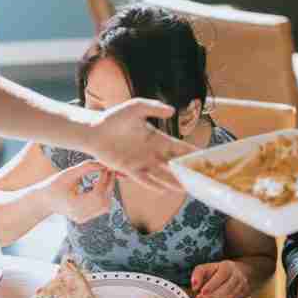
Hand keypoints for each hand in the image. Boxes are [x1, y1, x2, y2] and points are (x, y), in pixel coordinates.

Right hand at [44, 160, 114, 223]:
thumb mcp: (68, 174)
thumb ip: (85, 168)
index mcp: (74, 206)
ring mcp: (83, 218)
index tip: (105, 168)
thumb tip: (102, 163)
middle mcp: (80, 215)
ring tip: (106, 177)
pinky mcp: (85, 218)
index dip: (103, 180)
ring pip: (105, 206)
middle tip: (109, 171)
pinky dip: (104, 196)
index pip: (97, 194)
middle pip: (104, 201)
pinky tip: (101, 185)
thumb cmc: (54, 185)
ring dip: (108, 191)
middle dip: (109, 185)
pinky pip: (101, 208)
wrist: (43, 201)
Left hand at [81, 98, 195, 191]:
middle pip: (173, 164)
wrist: (93, 130)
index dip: (191, 152)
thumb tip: (172, 111)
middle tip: (200, 178)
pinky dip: (154, 185)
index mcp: (156, 138)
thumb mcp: (135, 107)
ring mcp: (141, 162)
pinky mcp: (129, 169)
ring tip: (186, 188)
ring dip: (173, 181)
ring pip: (162, 174)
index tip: (204, 157)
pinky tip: (164, 190)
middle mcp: (151, 152)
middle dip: (186, 171)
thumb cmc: (114, 117)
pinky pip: (144, 179)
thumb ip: (153, 108)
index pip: (178, 147)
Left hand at [191, 260, 250, 297]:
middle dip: (213, 294)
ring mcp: (242, 284)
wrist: (238, 270)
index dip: (212, 285)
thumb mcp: (207, 267)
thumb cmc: (219, 270)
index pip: (221, 275)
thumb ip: (198, 274)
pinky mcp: (245, 291)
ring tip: (207, 297)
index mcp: (227, 266)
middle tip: (202, 297)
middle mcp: (237, 275)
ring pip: (230, 295)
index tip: (202, 292)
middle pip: (227, 287)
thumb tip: (194, 286)